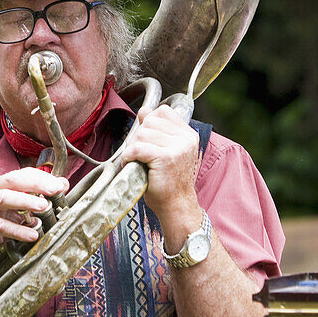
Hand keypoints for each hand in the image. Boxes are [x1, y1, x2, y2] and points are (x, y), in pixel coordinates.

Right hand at [0, 167, 68, 263]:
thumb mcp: (19, 209)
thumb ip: (37, 197)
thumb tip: (62, 185)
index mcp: (2, 184)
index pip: (23, 173)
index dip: (42, 177)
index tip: (60, 185)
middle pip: (13, 179)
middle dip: (36, 183)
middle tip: (55, 190)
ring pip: (4, 198)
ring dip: (25, 200)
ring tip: (43, 206)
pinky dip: (17, 230)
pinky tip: (32, 234)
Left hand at [120, 104, 199, 226]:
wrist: (176, 206)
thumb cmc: (169, 181)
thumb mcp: (166, 151)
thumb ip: (157, 129)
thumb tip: (144, 110)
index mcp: (188, 134)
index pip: (163, 112)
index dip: (149, 122)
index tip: (147, 140)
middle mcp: (186, 138)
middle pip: (150, 121)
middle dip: (138, 136)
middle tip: (139, 154)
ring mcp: (177, 147)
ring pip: (142, 133)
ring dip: (133, 147)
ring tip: (136, 160)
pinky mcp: (166, 158)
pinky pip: (137, 148)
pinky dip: (129, 156)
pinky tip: (131, 164)